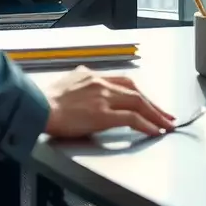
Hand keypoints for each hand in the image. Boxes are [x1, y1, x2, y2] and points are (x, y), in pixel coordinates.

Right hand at [44, 67, 175, 138]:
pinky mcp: (102, 113)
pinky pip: (131, 118)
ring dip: (155, 114)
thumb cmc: (46, 100)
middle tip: (167, 115)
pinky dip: (145, 124)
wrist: (37, 106)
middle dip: (153, 104)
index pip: (124, 82)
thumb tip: (86, 81)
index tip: (149, 102)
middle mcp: (101, 83)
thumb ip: (81, 81)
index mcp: (93, 75)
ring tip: (166, 124)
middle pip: (136, 91)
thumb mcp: (67, 81)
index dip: (140, 93)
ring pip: (138, 102)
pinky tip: (153, 131)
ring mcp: (103, 97)